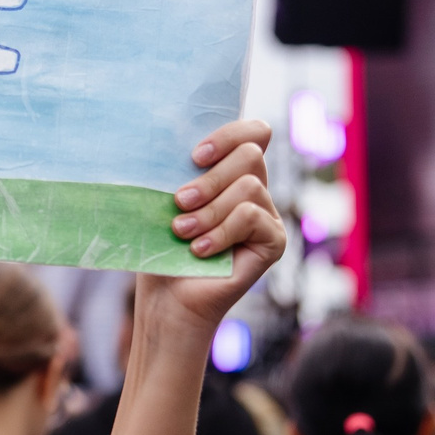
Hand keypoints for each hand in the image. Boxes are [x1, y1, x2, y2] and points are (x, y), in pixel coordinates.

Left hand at [139, 118, 285, 343]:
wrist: (168, 301)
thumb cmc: (161, 250)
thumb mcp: (164, 202)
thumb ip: (180, 171)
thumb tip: (167, 138)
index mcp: (231, 174)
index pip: (253, 133)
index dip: (230, 134)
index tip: (195, 155)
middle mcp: (255, 191)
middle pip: (251, 155)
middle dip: (210, 178)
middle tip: (179, 202)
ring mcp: (267, 216)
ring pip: (249, 187)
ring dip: (209, 210)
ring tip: (182, 232)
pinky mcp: (273, 241)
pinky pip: (252, 216)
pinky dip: (221, 232)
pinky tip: (200, 250)